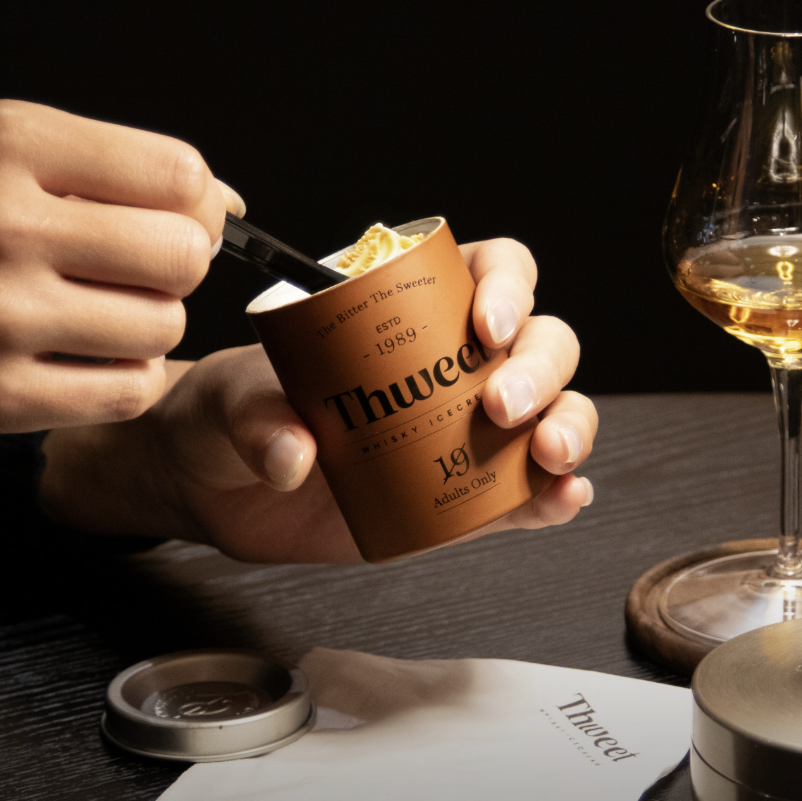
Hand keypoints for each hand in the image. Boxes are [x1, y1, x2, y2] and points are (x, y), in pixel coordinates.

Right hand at [0, 100, 245, 432]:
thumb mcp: (19, 150)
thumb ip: (123, 168)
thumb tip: (228, 206)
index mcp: (16, 148)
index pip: (180, 177)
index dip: (197, 203)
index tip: (178, 215)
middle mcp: (7, 230)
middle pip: (184, 257)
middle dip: (177, 264)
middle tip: (137, 267)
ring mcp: (2, 317)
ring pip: (166, 327)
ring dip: (152, 322)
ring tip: (101, 308)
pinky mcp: (2, 395)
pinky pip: (132, 391)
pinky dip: (129, 376)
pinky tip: (91, 354)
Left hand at [41, 238, 597, 562]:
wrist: (220, 487)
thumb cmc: (230, 415)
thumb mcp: (232, 399)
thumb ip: (256, 418)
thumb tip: (298, 456)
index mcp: (408, 313)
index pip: (489, 272)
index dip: (507, 287)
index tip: (486, 325)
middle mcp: (452, 365)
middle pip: (538, 342)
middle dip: (540, 367)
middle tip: (500, 405)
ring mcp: (463, 431)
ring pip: (549, 412)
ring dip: (568, 427)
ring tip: (551, 458)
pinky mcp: (460, 495)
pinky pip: (522, 491)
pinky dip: (550, 496)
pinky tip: (561, 500)